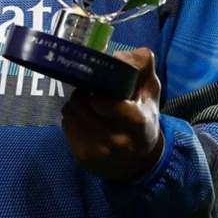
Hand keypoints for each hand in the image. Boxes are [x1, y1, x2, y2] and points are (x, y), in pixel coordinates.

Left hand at [60, 47, 163, 182]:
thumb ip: (141, 66)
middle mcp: (118, 141)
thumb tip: (116, 55)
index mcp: (139, 124)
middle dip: (87, 92)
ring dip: (78, 102)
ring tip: (89, 103)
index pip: (115, 107)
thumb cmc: (144, 117)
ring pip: (72, 111)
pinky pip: (66, 123)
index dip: (102, 97)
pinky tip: (84, 118)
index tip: (100, 91)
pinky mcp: (81, 156)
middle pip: (86, 104)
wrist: (138, 162)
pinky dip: (73, 116)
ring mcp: (98, 151)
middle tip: (93, 91)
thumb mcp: (150, 90)